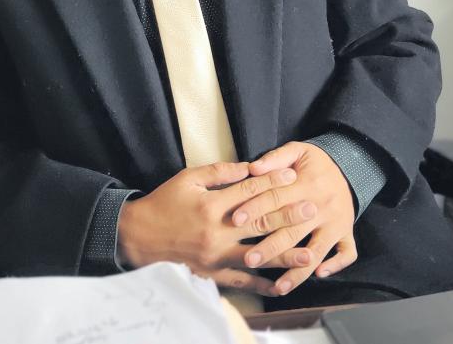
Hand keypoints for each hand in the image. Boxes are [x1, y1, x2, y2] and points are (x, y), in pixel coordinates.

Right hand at [117, 161, 318, 295]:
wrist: (139, 237)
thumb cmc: (164, 203)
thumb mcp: (188, 178)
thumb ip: (219, 172)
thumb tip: (249, 167)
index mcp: (211, 205)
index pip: (249, 191)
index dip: (273, 182)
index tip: (294, 177)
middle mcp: (217, 232)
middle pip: (260, 222)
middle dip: (289, 216)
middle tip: (313, 210)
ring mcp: (215, 256)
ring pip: (256, 256)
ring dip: (284, 255)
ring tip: (308, 255)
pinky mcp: (211, 274)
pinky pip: (241, 281)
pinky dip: (261, 284)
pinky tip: (279, 284)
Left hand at [232, 141, 357, 295]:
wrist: (352, 165)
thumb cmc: (316, 162)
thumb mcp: (298, 151)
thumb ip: (275, 158)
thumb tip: (252, 168)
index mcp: (308, 184)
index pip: (277, 199)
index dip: (255, 208)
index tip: (235, 220)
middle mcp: (323, 206)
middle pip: (293, 231)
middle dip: (270, 247)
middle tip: (249, 260)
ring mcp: (337, 222)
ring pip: (317, 251)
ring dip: (297, 270)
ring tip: (278, 286)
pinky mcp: (347, 232)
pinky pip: (346, 252)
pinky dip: (335, 265)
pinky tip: (317, 274)